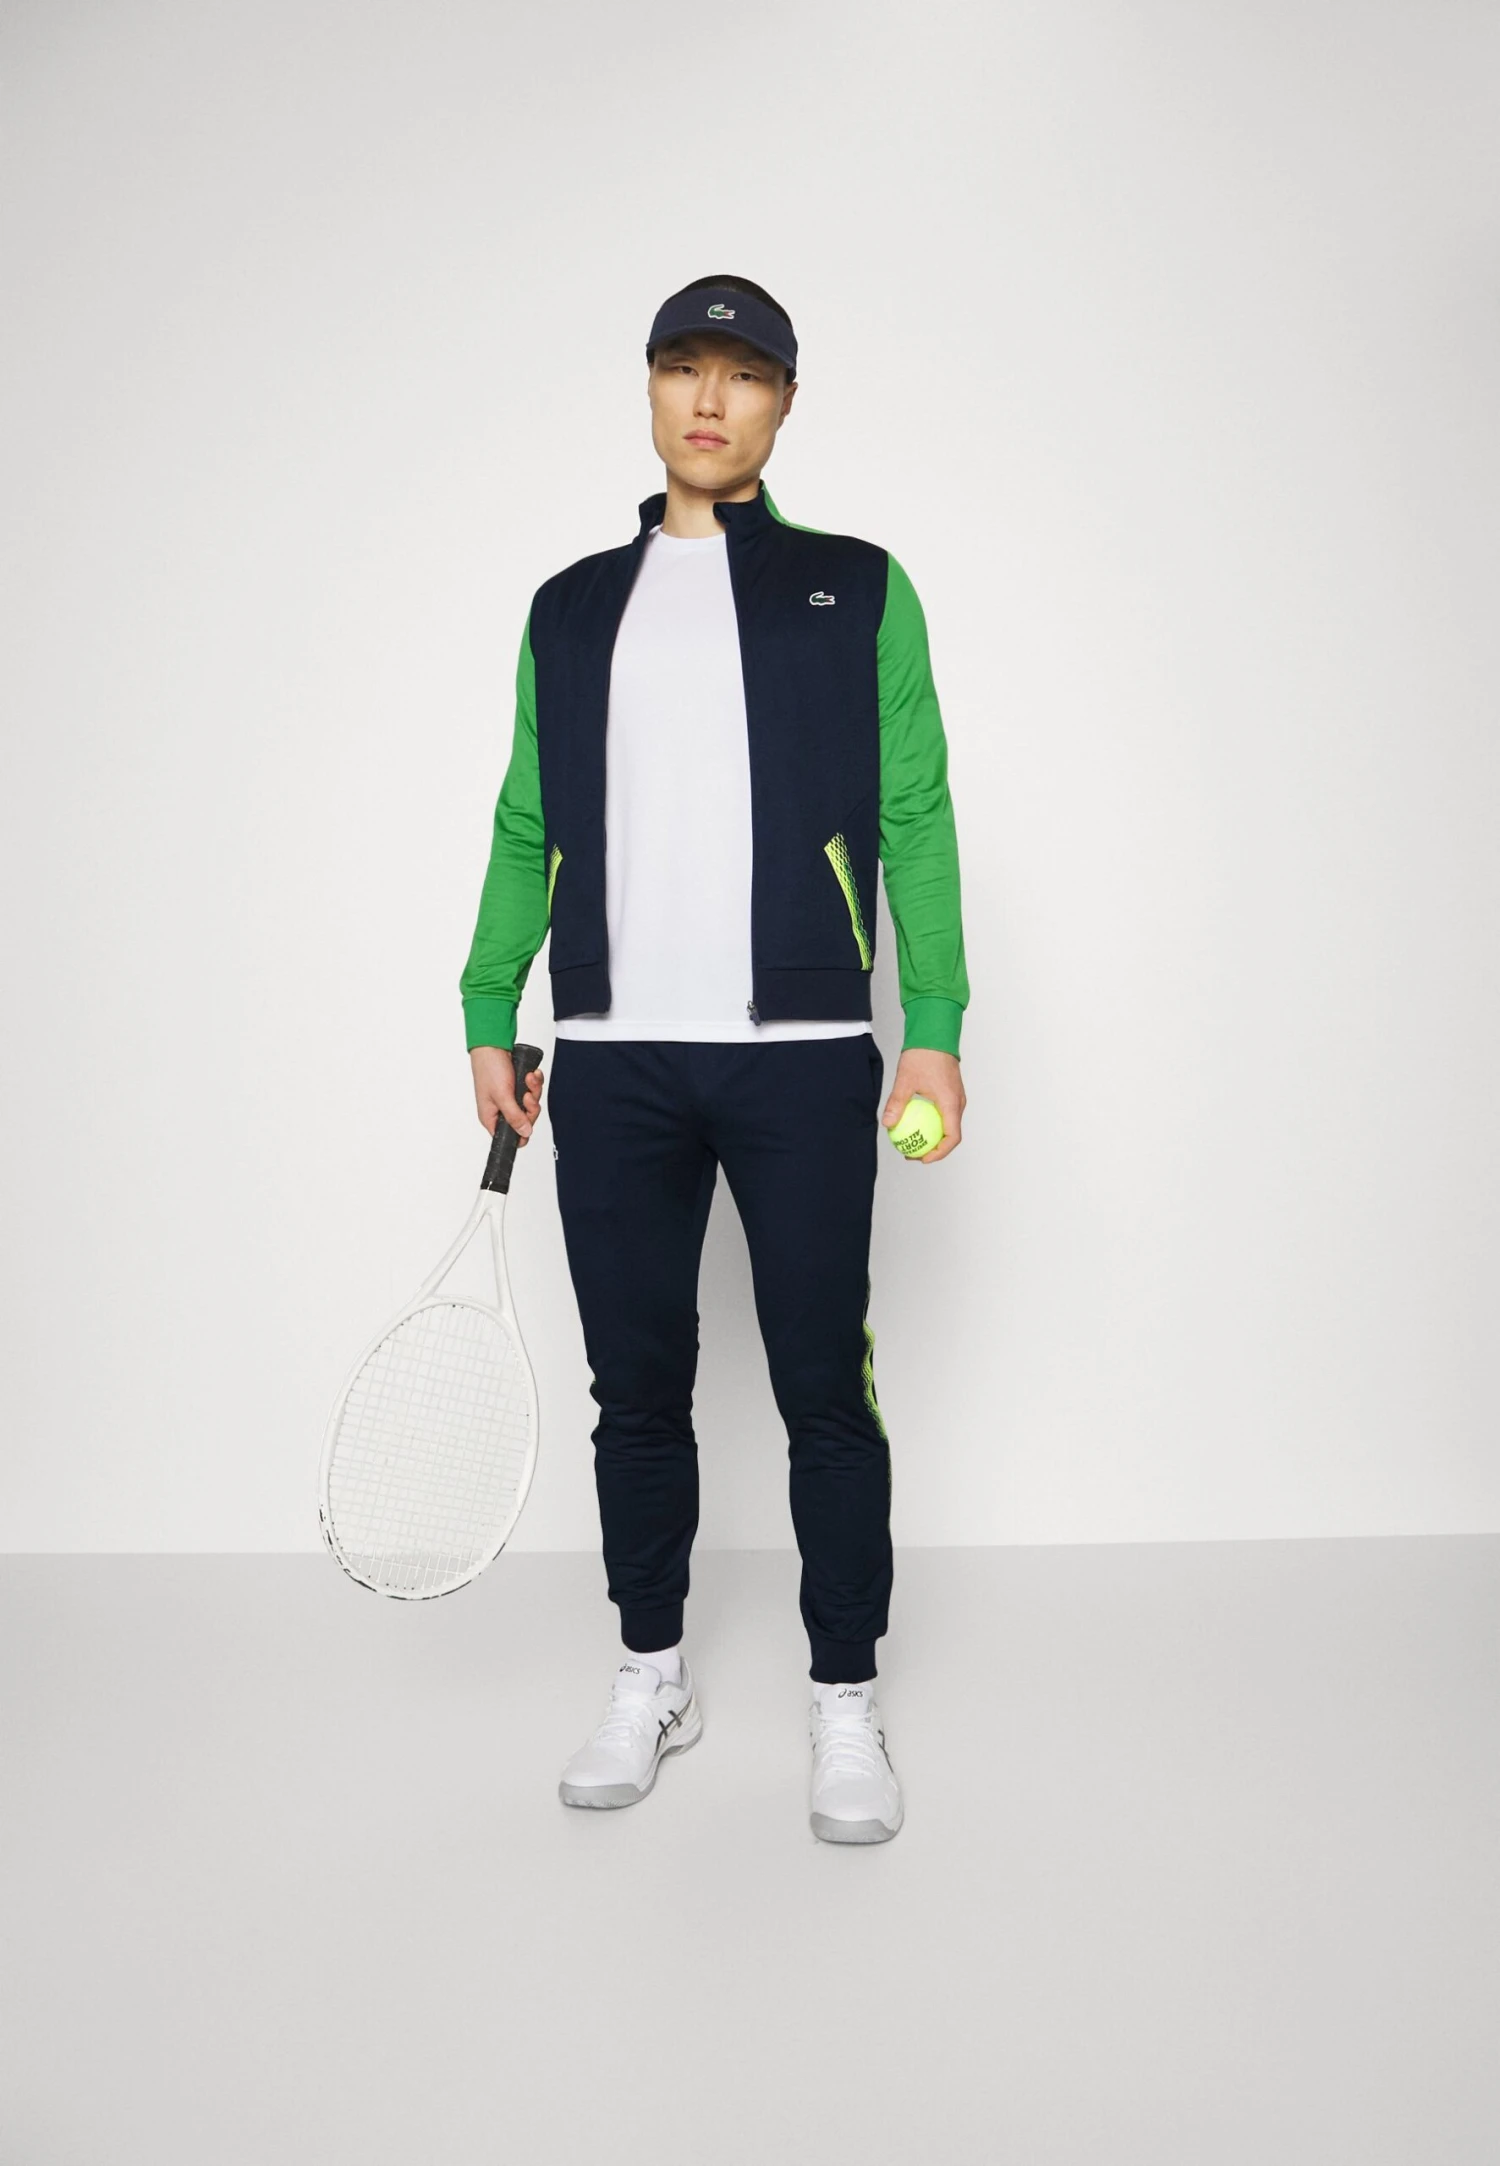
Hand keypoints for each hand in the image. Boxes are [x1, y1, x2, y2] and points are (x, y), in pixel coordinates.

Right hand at [470, 1045, 544, 1143]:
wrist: (493, 1044)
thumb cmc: (489, 1068)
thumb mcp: (502, 1096)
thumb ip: (514, 1117)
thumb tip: (525, 1133)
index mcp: (491, 1117)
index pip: (509, 1136)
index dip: (522, 1131)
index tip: (528, 1120)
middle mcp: (500, 1110)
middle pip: (525, 1120)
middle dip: (530, 1106)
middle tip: (527, 1094)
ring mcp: (510, 1098)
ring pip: (531, 1104)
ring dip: (533, 1090)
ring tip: (528, 1078)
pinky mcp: (517, 1087)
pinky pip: (532, 1090)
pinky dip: (534, 1082)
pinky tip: (531, 1074)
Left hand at [881, 1048, 963, 1163]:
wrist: (935, 1033)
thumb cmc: (924, 1054)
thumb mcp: (905, 1080)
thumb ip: (897, 1103)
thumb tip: (888, 1124)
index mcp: (951, 1103)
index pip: (952, 1137)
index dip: (939, 1153)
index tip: (922, 1158)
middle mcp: (958, 1103)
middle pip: (951, 1135)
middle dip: (934, 1149)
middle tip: (913, 1153)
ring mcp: (956, 1097)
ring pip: (948, 1125)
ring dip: (933, 1137)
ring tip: (912, 1140)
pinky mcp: (951, 1092)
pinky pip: (944, 1114)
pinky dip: (932, 1123)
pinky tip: (914, 1122)